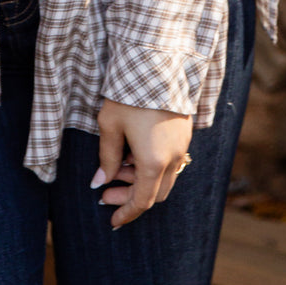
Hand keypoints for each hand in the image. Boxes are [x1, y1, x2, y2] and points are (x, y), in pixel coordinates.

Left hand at [92, 98, 192, 228]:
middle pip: (156, 193)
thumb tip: (99, 182)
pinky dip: (153, 166)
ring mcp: (182, 145)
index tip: (112, 221)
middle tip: (107, 192)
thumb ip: (106, 157)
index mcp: (154, 162)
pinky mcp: (185, 132)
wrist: (157, 63)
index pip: (142, 201)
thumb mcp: (110, 126)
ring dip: (142, 180)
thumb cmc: (129, 95)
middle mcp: (174, 157)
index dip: (126, 213)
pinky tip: (134, 152)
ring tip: (117, 166)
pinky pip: (171, 161)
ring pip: (165, 178)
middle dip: (130, 197)